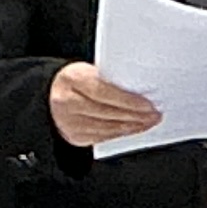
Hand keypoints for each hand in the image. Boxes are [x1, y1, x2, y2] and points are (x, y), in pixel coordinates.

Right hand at [49, 64, 163, 147]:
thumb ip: (109, 79)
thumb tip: (141, 90)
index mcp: (72, 79)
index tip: (148, 105)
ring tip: (149, 122)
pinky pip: (103, 137)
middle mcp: (67, 102)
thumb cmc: (77, 79)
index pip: (103, 92)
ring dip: (132, 126)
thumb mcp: (88, 70)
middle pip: (107, 112)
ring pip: (107, 128)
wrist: (52, 93)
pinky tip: (134, 128)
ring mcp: (69, 122)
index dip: (127, 100)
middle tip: (155, 114)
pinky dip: (122, 133)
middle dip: (135, 115)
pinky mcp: (74, 136)